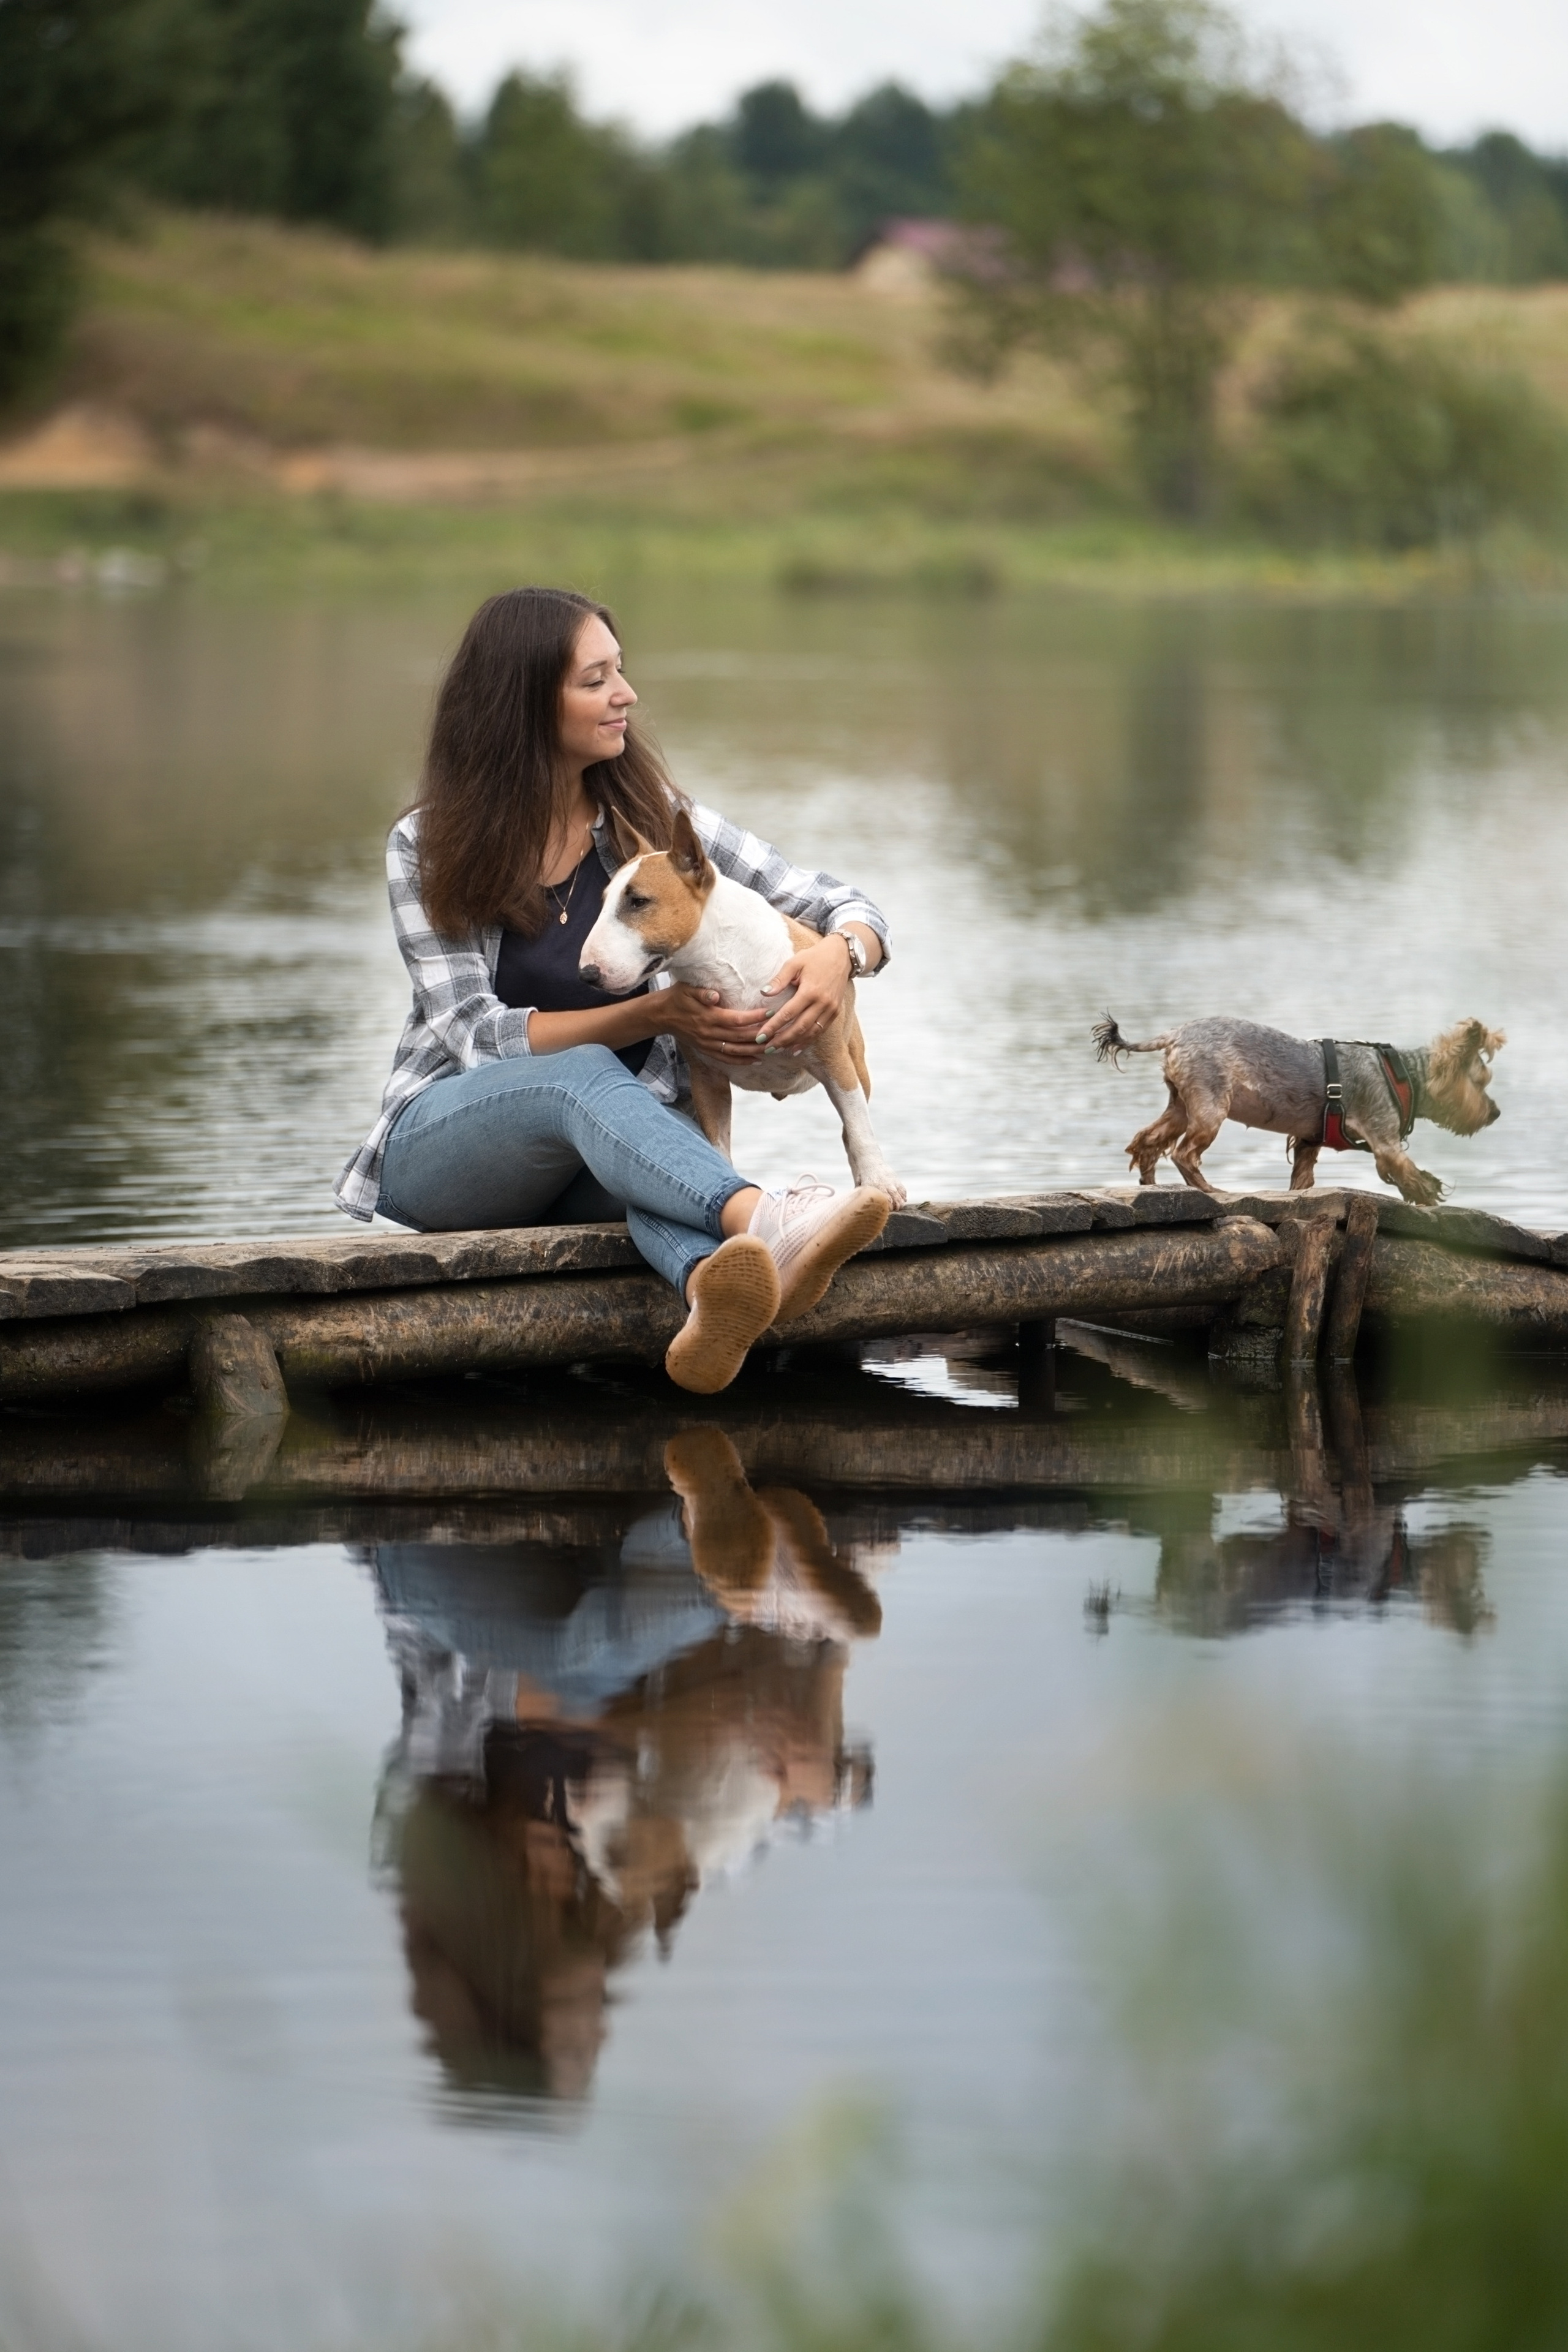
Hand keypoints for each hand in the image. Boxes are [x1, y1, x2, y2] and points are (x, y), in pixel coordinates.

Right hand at [655, 984, 767, 1063]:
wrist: (662, 1015)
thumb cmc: (678, 998)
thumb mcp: (687, 989)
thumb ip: (702, 993)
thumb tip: (715, 996)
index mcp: (709, 1017)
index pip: (738, 1019)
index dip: (756, 1017)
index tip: (771, 1012)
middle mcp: (710, 1033)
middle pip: (741, 1037)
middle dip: (762, 1035)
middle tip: (780, 1032)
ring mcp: (708, 1044)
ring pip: (736, 1051)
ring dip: (756, 1051)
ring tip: (773, 1047)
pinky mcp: (706, 1050)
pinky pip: (727, 1059)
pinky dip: (742, 1061)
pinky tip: (757, 1060)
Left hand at [756, 934, 852, 1052]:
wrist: (841, 955)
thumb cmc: (814, 957)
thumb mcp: (795, 963)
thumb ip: (779, 979)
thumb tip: (764, 993)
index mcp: (810, 990)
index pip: (788, 1013)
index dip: (773, 1026)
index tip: (761, 1035)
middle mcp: (823, 1003)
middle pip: (800, 1027)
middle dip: (782, 1039)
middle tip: (767, 1047)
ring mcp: (831, 1009)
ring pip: (811, 1032)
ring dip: (794, 1043)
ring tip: (778, 1049)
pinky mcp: (836, 1012)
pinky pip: (820, 1030)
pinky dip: (808, 1041)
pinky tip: (796, 1047)